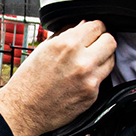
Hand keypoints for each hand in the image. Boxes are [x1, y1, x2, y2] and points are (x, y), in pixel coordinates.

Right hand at [0, 20, 114, 135]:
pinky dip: (94, 77)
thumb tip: (82, 25)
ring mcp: (89, 80)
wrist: (23, 110)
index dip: (95, 28)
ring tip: (88, 62)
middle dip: (103, 40)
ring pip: (111, 60)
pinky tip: (80, 79)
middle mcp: (81, 61)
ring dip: (103, 58)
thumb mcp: (43, 49)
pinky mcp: (92, 95)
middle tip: (95, 45)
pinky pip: (102, 79)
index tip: (93, 32)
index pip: (97, 26)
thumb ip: (66, 34)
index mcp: (67, 45)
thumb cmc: (29, 81)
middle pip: (110, 41)